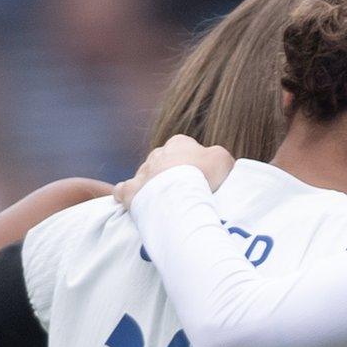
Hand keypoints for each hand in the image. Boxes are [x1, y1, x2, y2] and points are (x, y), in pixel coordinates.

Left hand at [115, 135, 235, 206]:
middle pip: (164, 162)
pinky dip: (125, 194)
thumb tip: (214, 161)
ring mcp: (142, 172)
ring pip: (146, 176)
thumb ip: (217, 156)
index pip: (186, 148)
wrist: (181, 195)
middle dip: (172, 174)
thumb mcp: (223, 159)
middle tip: (185, 193)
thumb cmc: (204, 175)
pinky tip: (132, 201)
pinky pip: (122, 190)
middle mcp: (157, 154)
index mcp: (178, 143)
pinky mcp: (129, 191)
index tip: (202, 179)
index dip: (195, 164)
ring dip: (153, 186)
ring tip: (167, 204)